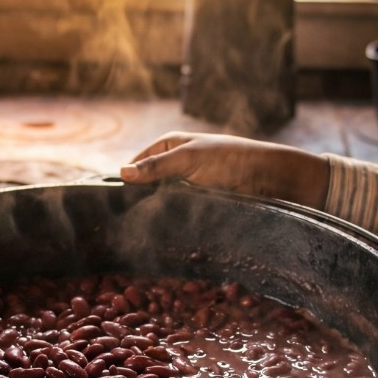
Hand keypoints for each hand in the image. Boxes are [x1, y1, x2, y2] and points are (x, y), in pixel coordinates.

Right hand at [121, 132, 330, 209]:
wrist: (269, 178)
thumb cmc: (230, 160)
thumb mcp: (190, 159)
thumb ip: (156, 166)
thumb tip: (122, 174)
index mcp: (168, 146)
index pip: (134, 165)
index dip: (123, 181)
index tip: (108, 203)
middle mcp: (174, 164)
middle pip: (144, 185)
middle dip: (135, 200)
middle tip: (120, 221)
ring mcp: (185, 185)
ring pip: (158, 201)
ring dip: (152, 213)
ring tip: (138, 229)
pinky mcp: (197, 203)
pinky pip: (175, 213)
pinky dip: (168, 220)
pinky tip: (160, 232)